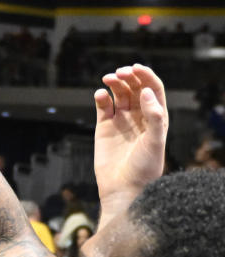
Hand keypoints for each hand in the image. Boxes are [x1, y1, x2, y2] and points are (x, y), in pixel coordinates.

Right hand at [93, 64, 166, 214]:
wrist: (123, 188)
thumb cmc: (144, 168)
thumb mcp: (155, 142)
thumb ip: (154, 116)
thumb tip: (146, 92)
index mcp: (156, 117)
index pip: (153, 89)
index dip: (146, 76)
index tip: (136, 68)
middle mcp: (139, 116)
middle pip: (135, 87)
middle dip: (129, 76)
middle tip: (121, 73)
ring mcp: (121, 120)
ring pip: (118, 93)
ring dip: (115, 83)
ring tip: (109, 78)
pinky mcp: (104, 126)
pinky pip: (103, 105)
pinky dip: (101, 97)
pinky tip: (100, 94)